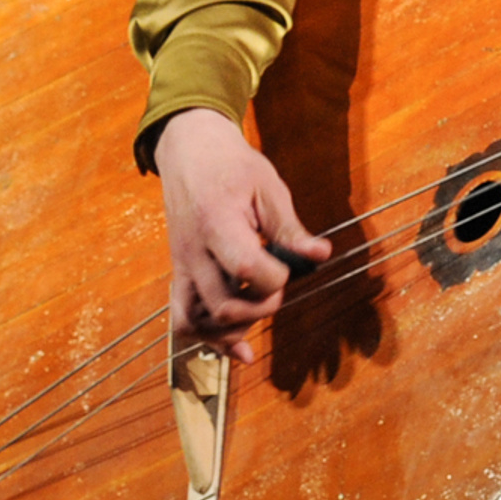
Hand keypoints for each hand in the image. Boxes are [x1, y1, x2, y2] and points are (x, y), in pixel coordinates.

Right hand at [152, 107, 333, 361]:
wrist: (189, 150)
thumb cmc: (231, 164)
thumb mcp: (268, 186)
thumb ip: (290, 227)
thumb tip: (321, 255)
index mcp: (217, 224)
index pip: (247, 269)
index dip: (276, 278)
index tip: (288, 263)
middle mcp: (193, 251)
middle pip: (223, 305)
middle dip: (260, 308)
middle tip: (276, 286)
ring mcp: (182, 265)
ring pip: (197, 321)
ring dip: (232, 330)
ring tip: (257, 313)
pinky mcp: (180, 272)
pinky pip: (182, 318)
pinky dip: (208, 338)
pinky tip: (236, 348)